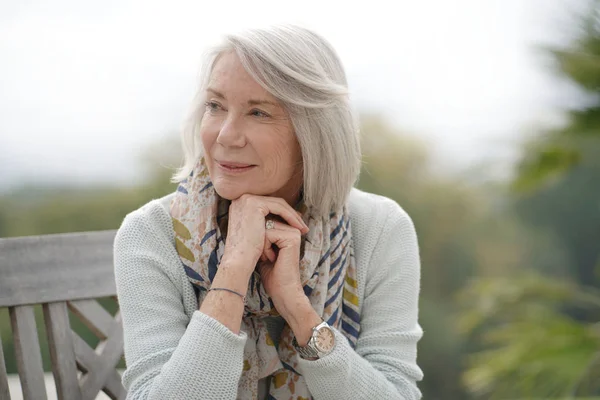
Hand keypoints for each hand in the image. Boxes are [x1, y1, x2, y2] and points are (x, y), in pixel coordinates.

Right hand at [221, 194, 307, 279]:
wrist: (238, 260)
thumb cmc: (247, 252)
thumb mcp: (254, 232)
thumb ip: (261, 221)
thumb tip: (276, 218)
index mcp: (239, 204)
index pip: (267, 204)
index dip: (283, 213)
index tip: (295, 223)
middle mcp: (241, 198)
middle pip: (273, 202)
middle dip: (290, 213)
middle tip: (302, 225)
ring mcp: (246, 200)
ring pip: (278, 204)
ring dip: (293, 216)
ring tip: (303, 228)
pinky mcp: (253, 204)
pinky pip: (279, 208)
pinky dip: (291, 217)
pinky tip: (298, 227)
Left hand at [257, 220, 320, 340]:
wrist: (282, 291)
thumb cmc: (271, 275)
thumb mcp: (263, 250)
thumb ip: (261, 235)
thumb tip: (249, 223)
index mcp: (288, 231)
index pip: (264, 222)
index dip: (259, 240)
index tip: (268, 256)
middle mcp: (293, 230)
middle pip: (264, 223)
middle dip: (260, 242)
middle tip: (269, 258)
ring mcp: (294, 233)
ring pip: (265, 227)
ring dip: (262, 245)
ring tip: (270, 259)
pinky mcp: (292, 238)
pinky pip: (268, 234)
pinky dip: (265, 248)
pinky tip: (272, 259)